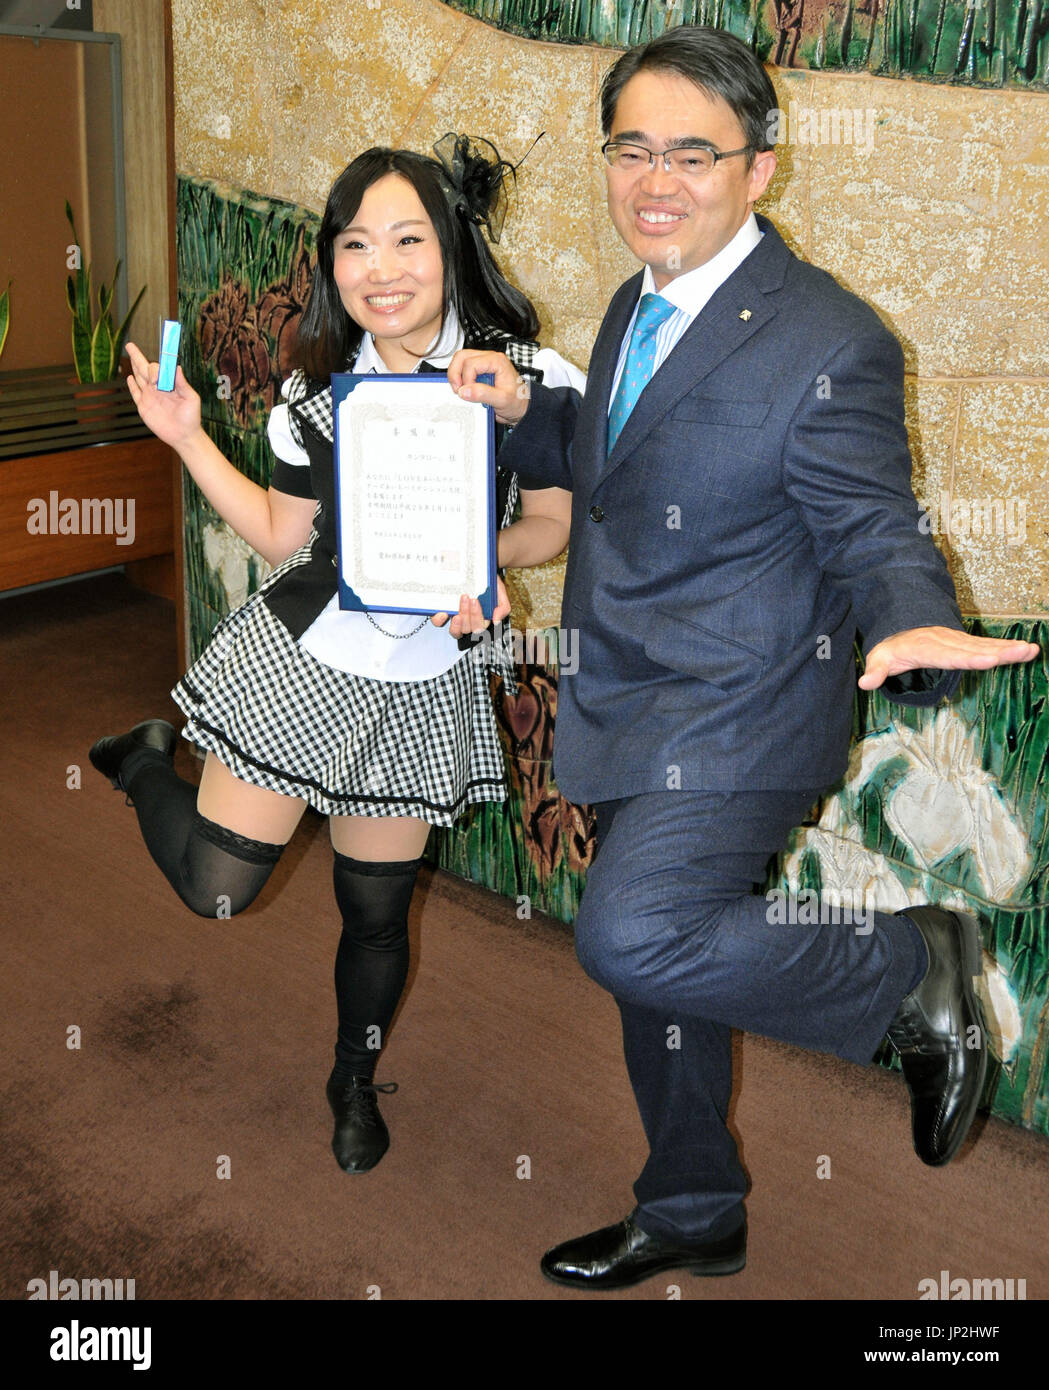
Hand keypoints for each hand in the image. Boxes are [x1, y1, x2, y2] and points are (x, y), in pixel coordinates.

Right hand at [124, 341, 202, 450]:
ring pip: (139, 377)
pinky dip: (131, 385)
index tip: (157, 378)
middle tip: (130, 345)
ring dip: (134, 365)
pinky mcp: (143, 407)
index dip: (156, 368)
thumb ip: (183, 384)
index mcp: (169, 384)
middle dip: (137, 356)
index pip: (159, 368)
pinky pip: (135, 393)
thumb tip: (177, 367)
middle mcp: (158, 388)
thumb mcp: (191, 399)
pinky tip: (129, 377)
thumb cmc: (191, 418)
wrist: (183, 436)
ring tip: (130, 354)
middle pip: (145, 368)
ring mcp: (150, 396)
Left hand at [430, 575, 511, 636]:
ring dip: (456, 624)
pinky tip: (442, 613)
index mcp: (482, 619)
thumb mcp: (499, 592)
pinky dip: (439, 620)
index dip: (476, 616)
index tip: (475, 600)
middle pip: (468, 629)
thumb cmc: (489, 583)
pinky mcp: (443, 612)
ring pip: (455, 631)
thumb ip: (503, 607)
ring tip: (455, 612)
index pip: (480, 626)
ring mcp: (455, 617)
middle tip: (466, 597)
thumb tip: (496, 620)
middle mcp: (468, 621)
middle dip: (467, 615)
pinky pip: (439, 622)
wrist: (478, 569)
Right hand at [446, 349, 529, 423]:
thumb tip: (464, 390)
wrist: (521, 407)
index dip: (466, 380)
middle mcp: (489, 358)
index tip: (468, 394)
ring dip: (455, 375)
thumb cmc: (517, 401)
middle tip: (458, 391)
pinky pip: (462, 368)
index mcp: (496, 361)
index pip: (471, 364)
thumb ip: (483, 394)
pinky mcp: (478, 371)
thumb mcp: (502, 400)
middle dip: (455, 374)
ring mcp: (482, 363)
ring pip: (459, 360)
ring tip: (459, 390)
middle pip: (462, 357)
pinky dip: (458, 378)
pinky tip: (463, 389)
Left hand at [859, 626, 1039, 689]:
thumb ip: (875, 671)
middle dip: (1000, 651)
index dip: (968, 658)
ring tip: (1032, 650)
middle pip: (975, 649)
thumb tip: (865, 682)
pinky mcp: (965, 643)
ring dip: (1009, 649)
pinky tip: (1025, 651)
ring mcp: (957, 640)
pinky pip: (987, 646)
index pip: (949, 655)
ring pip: (985, 646)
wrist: (900, 627)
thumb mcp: (879, 657)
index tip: (988, 661)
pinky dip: (1006, 648)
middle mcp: (946, 642)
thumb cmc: (891, 647)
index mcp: (926, 647)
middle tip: (1024, 651)